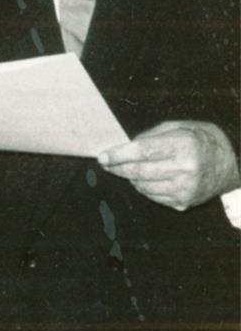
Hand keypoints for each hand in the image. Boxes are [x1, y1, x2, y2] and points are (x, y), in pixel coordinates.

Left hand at [98, 120, 239, 210]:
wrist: (232, 164)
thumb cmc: (200, 139)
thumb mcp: (178, 127)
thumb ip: (150, 136)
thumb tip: (123, 147)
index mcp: (184, 146)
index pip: (142, 151)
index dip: (118, 154)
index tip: (102, 156)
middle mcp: (185, 170)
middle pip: (138, 172)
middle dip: (117, 168)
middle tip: (107, 163)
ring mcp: (185, 189)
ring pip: (142, 186)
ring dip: (130, 177)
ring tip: (130, 168)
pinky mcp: (184, 202)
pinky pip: (153, 196)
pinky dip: (144, 187)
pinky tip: (148, 178)